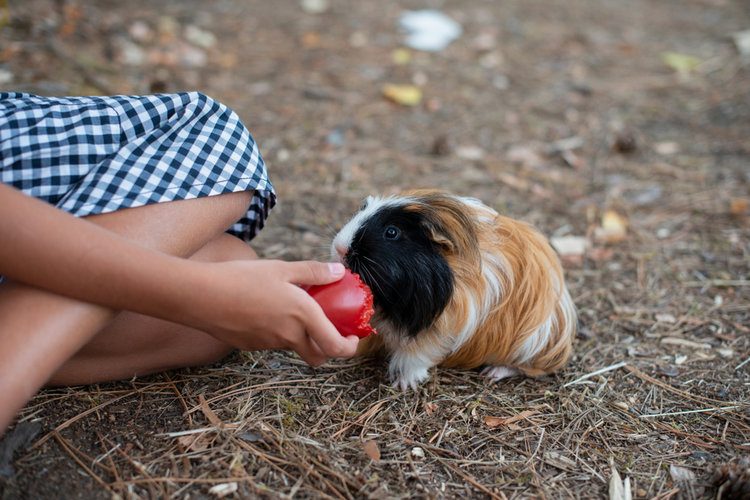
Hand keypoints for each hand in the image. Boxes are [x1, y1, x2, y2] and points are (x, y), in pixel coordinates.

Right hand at [186, 259, 359, 365]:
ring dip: (303, 337)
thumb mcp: (281, 269)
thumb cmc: (241, 278)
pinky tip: (267, 311)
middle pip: (318, 356)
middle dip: (328, 349)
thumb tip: (339, 272)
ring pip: (295, 348)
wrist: (200, 296)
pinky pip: (274, 343)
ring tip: (295, 311)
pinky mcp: (252, 346)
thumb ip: (313, 272)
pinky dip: (280, 333)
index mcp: (302, 316)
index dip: (349, 347)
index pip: (335, 346)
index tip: (352, 337)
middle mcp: (289, 335)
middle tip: (330, 330)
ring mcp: (269, 344)